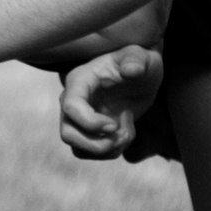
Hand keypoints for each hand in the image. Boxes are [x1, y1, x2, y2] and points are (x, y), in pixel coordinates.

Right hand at [58, 43, 166, 160]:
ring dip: (108, 149)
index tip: (114, 125)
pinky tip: (127, 131)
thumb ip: (136, 60)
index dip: (91, 123)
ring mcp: (80, 119)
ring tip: (128, 132)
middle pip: (68, 134)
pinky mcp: (90, 132)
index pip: (71, 107)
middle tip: (122, 135)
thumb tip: (131, 70)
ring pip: (79, 149)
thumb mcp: (142, 56)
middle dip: (97, 144)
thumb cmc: (139, 62)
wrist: (142, 74)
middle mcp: (73, 101)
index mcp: (79, 81)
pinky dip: (113, 151)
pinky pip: (92, 153)